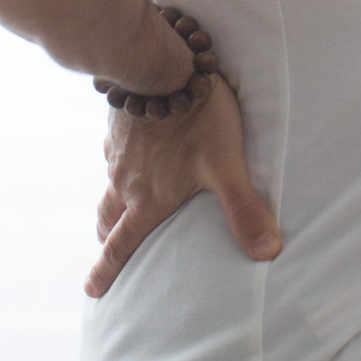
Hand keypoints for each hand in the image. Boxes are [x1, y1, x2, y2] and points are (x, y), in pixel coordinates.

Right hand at [85, 76, 281, 297]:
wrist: (164, 69)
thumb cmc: (199, 120)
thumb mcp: (227, 166)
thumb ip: (244, 209)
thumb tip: (268, 251)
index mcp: (147, 199)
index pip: (122, 245)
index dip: (106, 271)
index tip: (92, 291)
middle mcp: (125, 181)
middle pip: (107, 218)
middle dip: (107, 237)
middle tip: (107, 248)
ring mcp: (118, 152)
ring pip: (108, 185)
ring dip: (112, 200)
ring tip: (121, 204)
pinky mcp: (118, 125)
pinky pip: (113, 153)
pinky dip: (119, 163)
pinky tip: (132, 153)